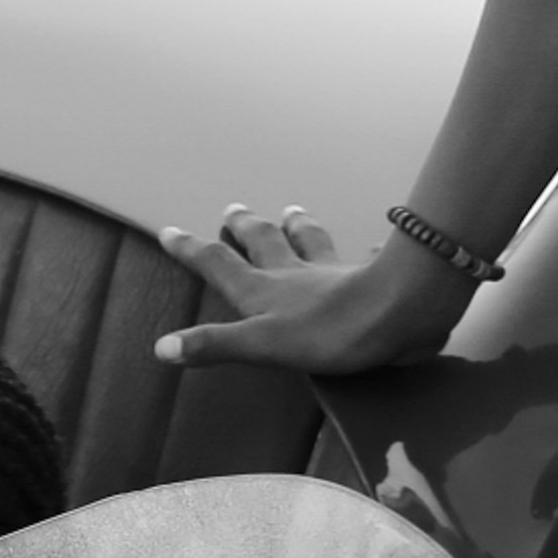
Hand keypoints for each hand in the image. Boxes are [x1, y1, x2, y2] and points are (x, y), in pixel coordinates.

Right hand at [148, 204, 476, 373]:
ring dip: (299, 227)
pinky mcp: (369, 279)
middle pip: (264, 243)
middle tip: (234, 209)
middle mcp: (293, 275)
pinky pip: (364, 261)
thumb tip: (161, 348)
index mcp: (262, 291)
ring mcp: (332, 274)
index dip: (191, 250)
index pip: (219, 264)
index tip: (169, 231)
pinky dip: (364, 253)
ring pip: (310, 243)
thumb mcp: (261, 345)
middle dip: (245, 227)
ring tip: (292, 210)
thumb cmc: (327, 333)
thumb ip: (213, 344)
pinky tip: (371, 245)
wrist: (396, 312)